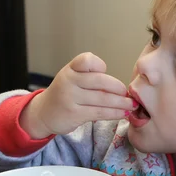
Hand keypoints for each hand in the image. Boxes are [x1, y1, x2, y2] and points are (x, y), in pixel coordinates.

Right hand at [20, 52, 136, 137]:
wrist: (43, 113)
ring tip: (132, 105)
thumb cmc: (65, 94)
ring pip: (103, 99)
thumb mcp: (72, 79)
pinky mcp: (74, 114)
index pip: (87, 60)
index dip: (99, 65)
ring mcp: (71, 98)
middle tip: (128, 93)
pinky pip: (100, 113)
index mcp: (70, 69)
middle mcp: (69, 81)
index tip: (105, 72)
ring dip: (121, 103)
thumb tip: (121, 88)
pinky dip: (114, 113)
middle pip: (100, 81)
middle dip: (118, 88)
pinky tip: (123, 114)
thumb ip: (91, 78)